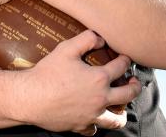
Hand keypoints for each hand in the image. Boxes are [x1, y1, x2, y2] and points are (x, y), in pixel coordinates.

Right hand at [19, 30, 141, 133]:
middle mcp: (100, 99)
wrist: (31, 97)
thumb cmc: (48, 73)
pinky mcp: (80, 126)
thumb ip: (86, 39)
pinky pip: (94, 129)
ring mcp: (91, 115)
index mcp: (99, 78)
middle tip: (135, 82)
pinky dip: (96, 124)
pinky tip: (94, 118)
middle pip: (128, 95)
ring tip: (122, 108)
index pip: (121, 67)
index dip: (126, 60)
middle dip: (135, 87)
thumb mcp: (66, 48)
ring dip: (122, 113)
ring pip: (116, 120)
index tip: (126, 58)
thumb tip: (101, 38)